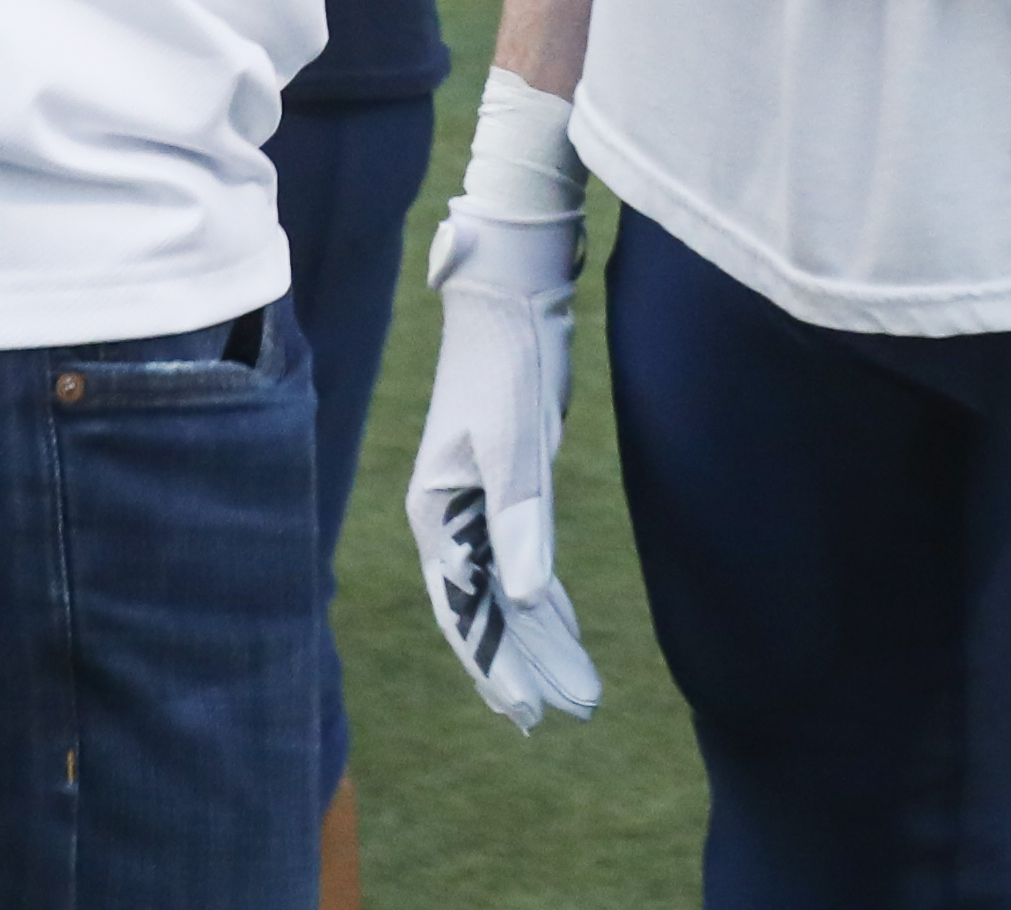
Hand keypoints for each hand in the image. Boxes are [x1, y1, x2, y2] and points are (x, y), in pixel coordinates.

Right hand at [403, 197, 602, 728]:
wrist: (510, 297)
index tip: (526, 712)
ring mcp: (476, 506)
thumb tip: (528, 602)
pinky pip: (522, 564)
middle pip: (485, 612)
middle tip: (568, 713)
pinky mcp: (506, 489)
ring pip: (505, 593)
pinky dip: (544, 602)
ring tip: (574, 692)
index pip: (464, 610)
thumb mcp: (514, 442)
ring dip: (538, 641)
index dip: (494, 664)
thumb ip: (519, 522)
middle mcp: (449, 520)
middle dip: (525, 665)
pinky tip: (561, 629)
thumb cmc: (506, 363)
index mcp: (436, 515)